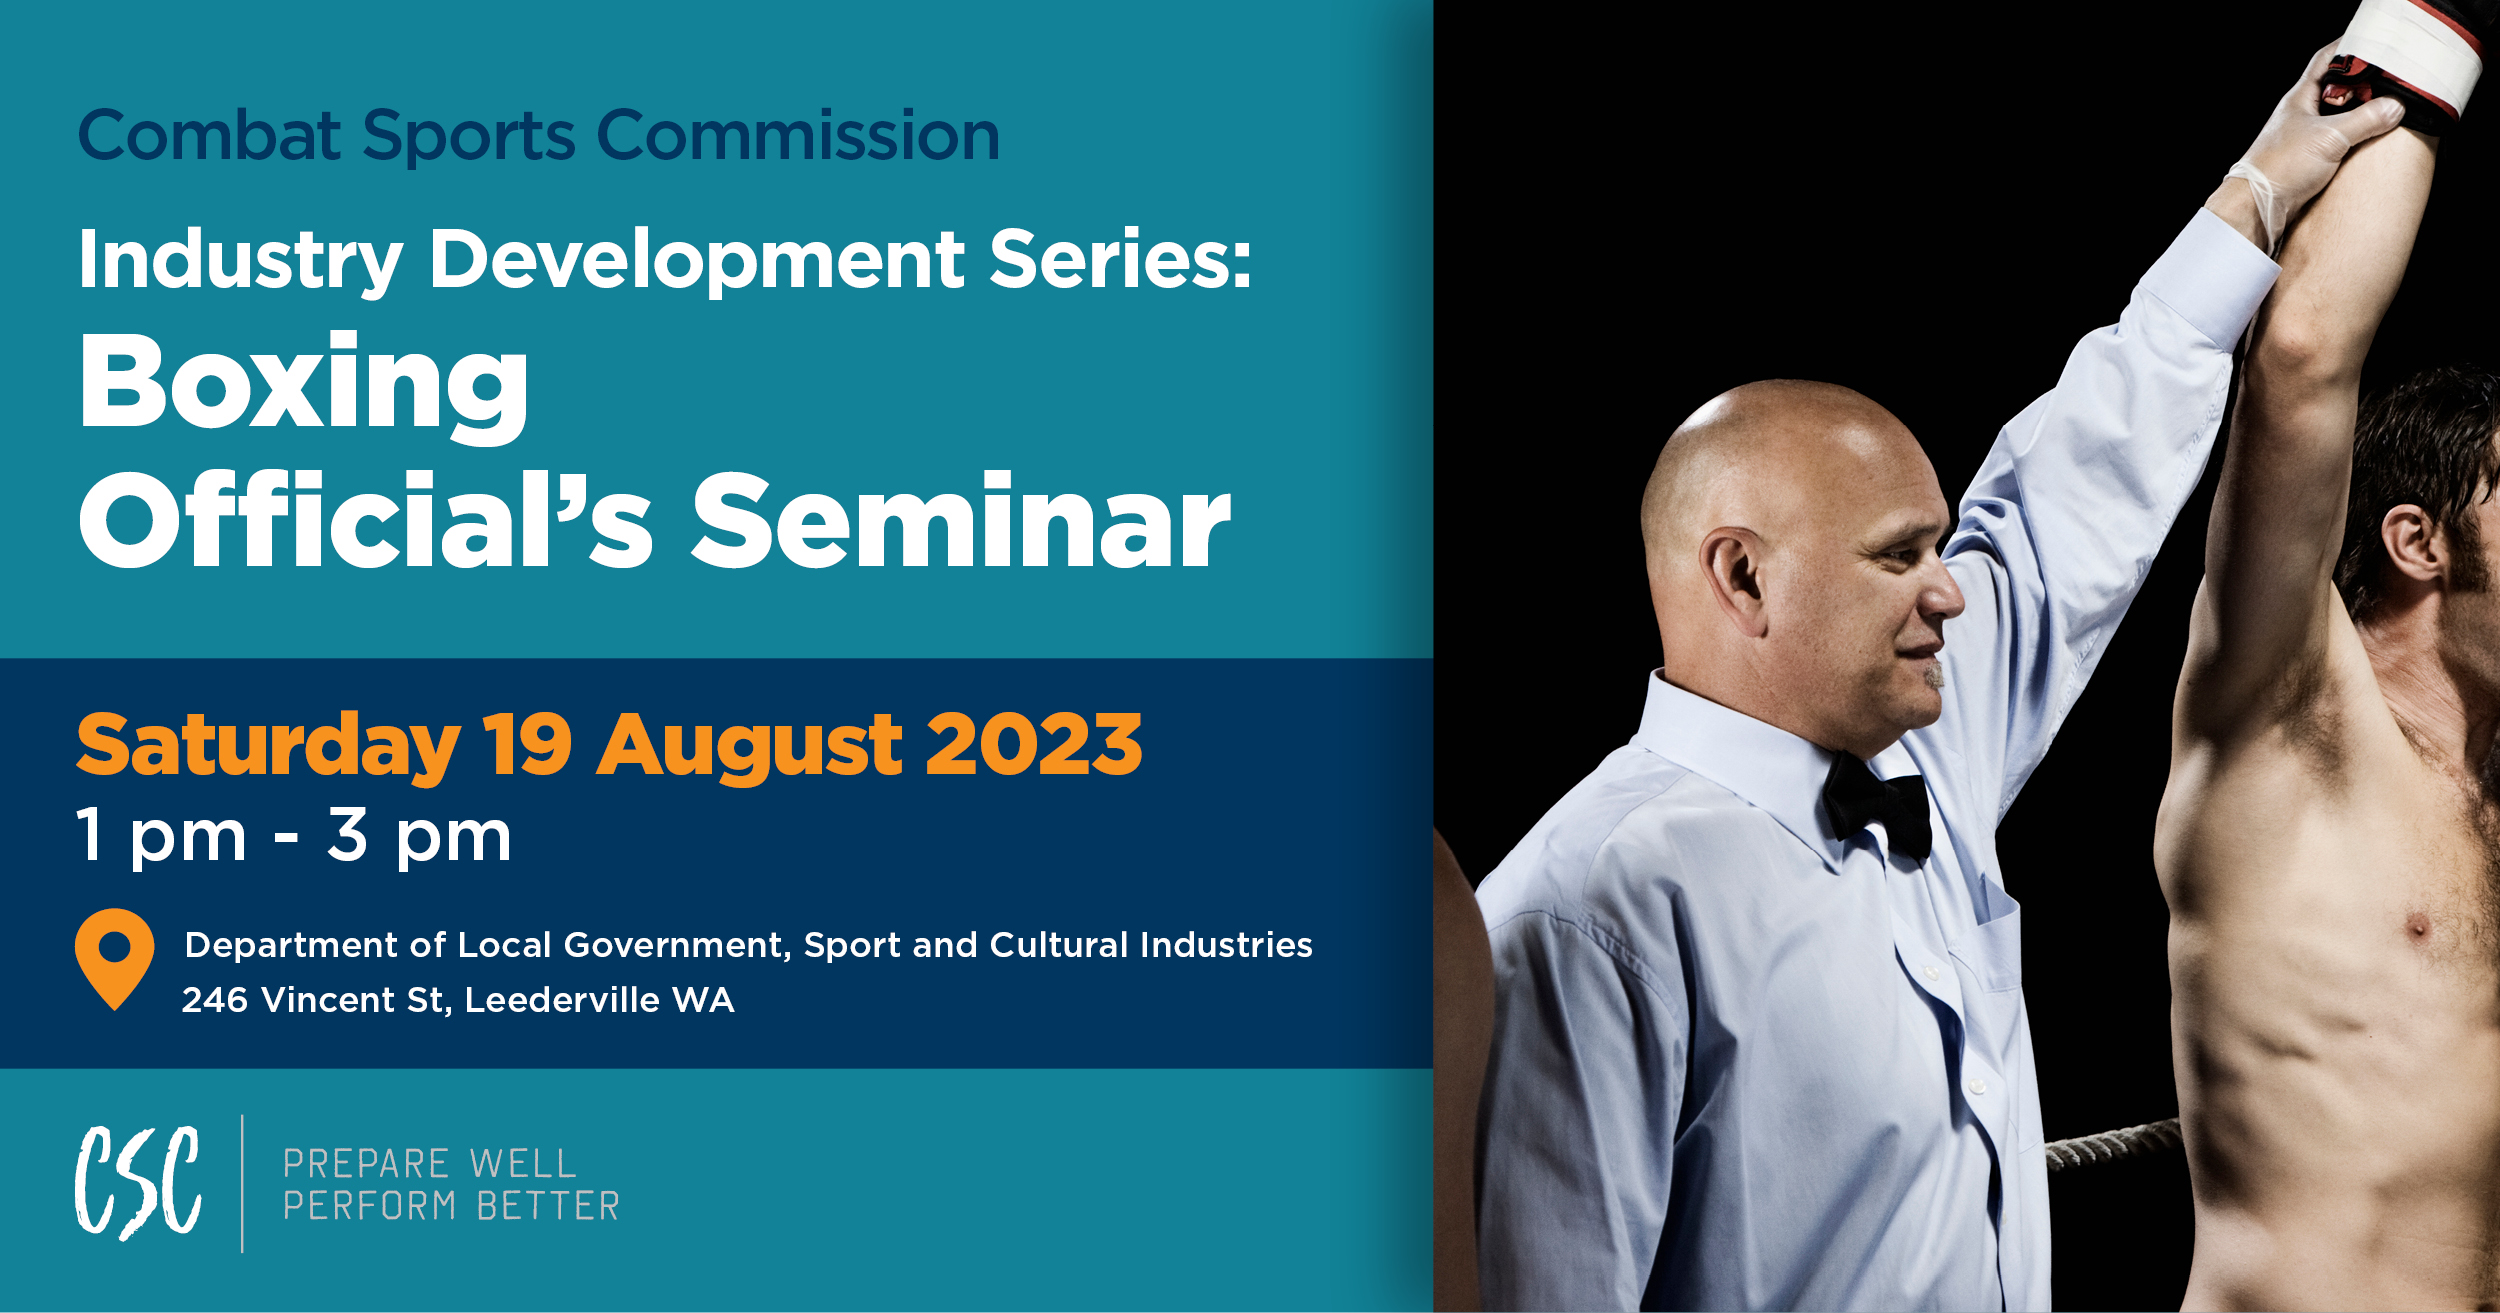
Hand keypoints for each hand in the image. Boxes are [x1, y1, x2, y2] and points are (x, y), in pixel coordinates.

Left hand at [2209, 43, 2408, 250]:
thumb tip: (2395, 107)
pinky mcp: (2310, 157)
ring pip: (2340, 113)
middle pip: (2338, 86)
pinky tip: (2371, 138)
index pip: (2327, 59)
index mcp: (2300, 97)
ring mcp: (2305, 134)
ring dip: (2362, 110)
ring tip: (2388, 107)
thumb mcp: (2329, 137)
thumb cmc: (2280, 167)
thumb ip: (2365, 119)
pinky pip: (2339, 138)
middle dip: (2364, 82)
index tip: (2376, 43)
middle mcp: (2302, 113)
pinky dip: (2356, 134)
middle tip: (2391, 81)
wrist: (2256, 206)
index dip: (2351, 47)